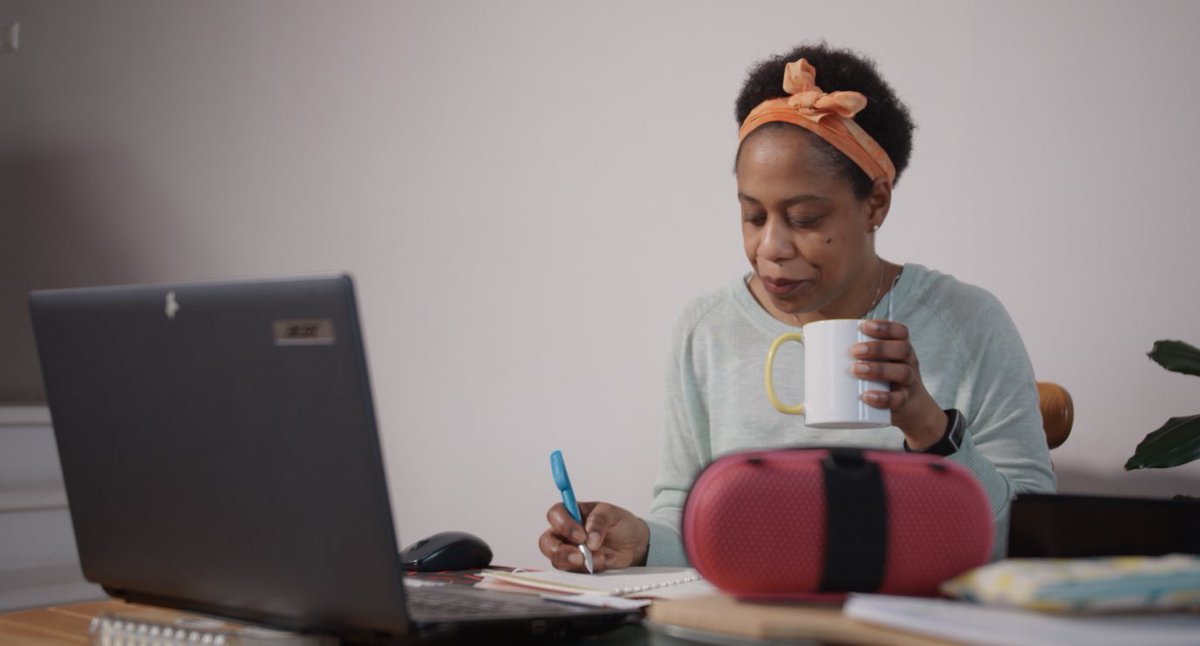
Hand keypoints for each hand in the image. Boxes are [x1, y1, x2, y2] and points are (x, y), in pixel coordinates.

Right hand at [538, 501, 649, 572]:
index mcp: (572, 513)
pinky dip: (592, 569)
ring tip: (602, 558)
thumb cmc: (620, 524)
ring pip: (558, 561)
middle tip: (580, 557)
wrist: (635, 543)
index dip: (563, 525)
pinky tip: (608, 560)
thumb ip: (599, 520)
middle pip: (546, 543)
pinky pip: (575, 573)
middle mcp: (565, 533)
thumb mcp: (613, 513)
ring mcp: (570, 551)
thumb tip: (590, 537)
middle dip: (560, 551)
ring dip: (579, 563)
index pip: (555, 515)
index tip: (580, 535)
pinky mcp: (578, 567)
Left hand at [851, 319, 947, 449]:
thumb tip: (805, 341)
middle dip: (878, 348)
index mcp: (900, 349)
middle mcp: (909, 363)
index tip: (863, 326)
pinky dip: (883, 398)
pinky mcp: (904, 403)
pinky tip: (867, 396)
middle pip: (902, 349)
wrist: (910, 409)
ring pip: (902, 372)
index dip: (885, 326)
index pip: (900, 332)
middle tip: (853, 351)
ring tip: (856, 370)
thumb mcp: (875, 363)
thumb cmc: (883, 380)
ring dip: (878, 370)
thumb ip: (848, 353)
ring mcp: (908, 383)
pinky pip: (898, 400)